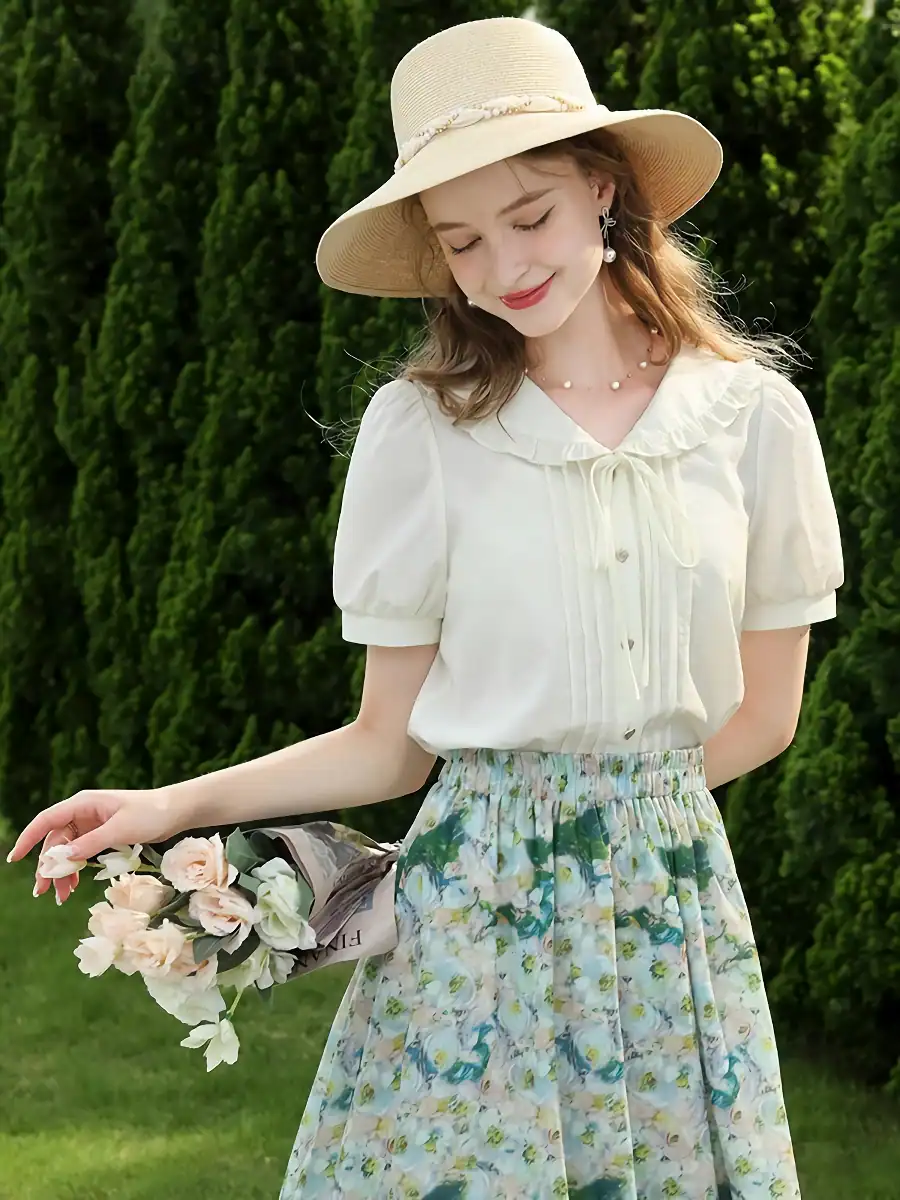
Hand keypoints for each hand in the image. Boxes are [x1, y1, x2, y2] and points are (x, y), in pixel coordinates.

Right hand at [5, 787, 189, 903]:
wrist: (176, 811)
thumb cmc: (151, 814)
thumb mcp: (120, 829)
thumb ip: (91, 843)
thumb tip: (63, 858)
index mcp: (83, 804)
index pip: (47, 820)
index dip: (29, 839)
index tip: (14, 858)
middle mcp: (83, 812)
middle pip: (55, 840)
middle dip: (48, 866)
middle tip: (44, 892)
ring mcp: (92, 824)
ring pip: (67, 850)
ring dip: (62, 872)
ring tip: (62, 896)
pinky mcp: (102, 834)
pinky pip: (81, 853)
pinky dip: (76, 868)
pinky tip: (74, 885)